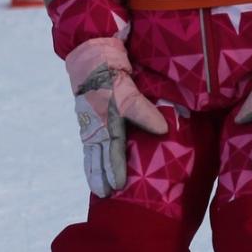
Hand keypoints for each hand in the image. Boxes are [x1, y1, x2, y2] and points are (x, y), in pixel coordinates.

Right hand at [65, 38, 167, 197]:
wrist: (90, 56)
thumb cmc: (111, 72)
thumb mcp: (128, 88)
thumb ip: (144, 111)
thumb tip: (163, 130)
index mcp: (106, 118)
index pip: (113, 147)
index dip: (115, 166)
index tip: (118, 185)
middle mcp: (95, 124)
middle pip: (99, 154)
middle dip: (102, 175)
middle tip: (106, 195)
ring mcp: (89, 124)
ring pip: (92, 152)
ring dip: (94, 171)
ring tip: (99, 190)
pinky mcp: (88, 122)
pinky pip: (89, 146)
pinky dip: (91, 160)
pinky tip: (94, 171)